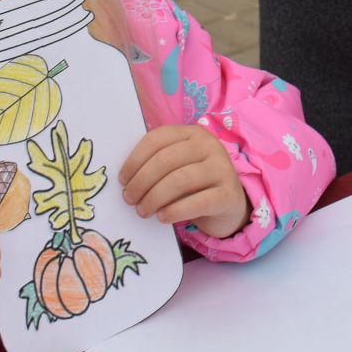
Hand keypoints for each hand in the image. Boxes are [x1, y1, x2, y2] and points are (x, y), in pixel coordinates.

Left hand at [119, 124, 249, 238]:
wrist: (228, 204)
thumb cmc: (194, 184)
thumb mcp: (178, 167)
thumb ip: (157, 165)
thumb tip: (126, 180)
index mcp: (192, 133)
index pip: (158, 138)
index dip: (136, 159)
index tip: (123, 179)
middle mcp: (209, 145)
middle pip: (166, 159)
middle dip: (142, 181)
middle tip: (129, 199)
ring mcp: (222, 168)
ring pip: (180, 180)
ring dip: (154, 198)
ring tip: (143, 211)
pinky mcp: (228, 194)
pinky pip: (197, 202)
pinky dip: (175, 211)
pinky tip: (162, 217)